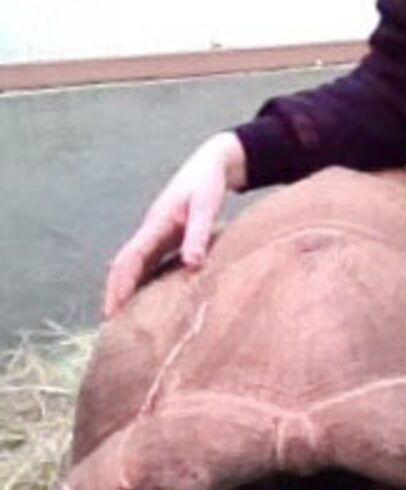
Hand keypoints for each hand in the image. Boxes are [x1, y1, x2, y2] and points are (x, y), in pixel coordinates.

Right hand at [102, 132, 246, 318]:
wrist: (211, 165)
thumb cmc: (208, 183)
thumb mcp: (206, 206)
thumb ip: (198, 234)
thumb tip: (192, 264)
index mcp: (156, 224)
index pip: (130, 259)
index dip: (120, 285)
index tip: (112, 311)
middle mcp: (151, 231)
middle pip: (125, 265)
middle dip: (115, 292)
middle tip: (109, 324)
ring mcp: (157, 233)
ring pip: (135, 265)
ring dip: (127, 288)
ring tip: (123, 318)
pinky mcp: (167, 236)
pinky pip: (149, 262)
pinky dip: (143, 280)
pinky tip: (148, 299)